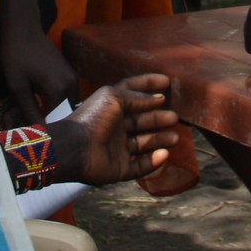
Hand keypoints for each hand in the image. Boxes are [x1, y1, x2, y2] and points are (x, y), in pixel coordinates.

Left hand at [0, 23, 77, 124]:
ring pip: (68, 105)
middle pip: (66, 114)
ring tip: (39, 121)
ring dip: (56, 113)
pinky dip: (57, 103)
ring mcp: (72, 77)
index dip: (46, 131)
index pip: (57, 120)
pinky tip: (43, 107)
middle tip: (37, 133)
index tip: (35, 139)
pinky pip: (67, 95)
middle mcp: (71, 84)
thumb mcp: (18, 86)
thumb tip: (36, 131)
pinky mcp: (69, 72)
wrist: (23, 28)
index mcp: (59, 89)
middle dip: (53, 124)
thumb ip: (30, 110)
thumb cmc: (16, 56)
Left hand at [47, 74, 182, 184]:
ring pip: (145, 144)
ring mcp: (118, 149)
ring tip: (175, 137)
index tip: (166, 81)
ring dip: (160, 140)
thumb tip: (158, 98)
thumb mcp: (114, 97)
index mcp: (112, 108)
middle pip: (142, 121)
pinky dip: (153, 161)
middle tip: (174, 117)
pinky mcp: (119, 169)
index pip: (134, 93)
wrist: (74, 148)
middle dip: (159, 119)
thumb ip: (137, 97)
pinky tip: (164, 154)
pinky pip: (140, 166)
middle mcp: (116, 127)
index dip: (148, 84)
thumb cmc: (92, 118)